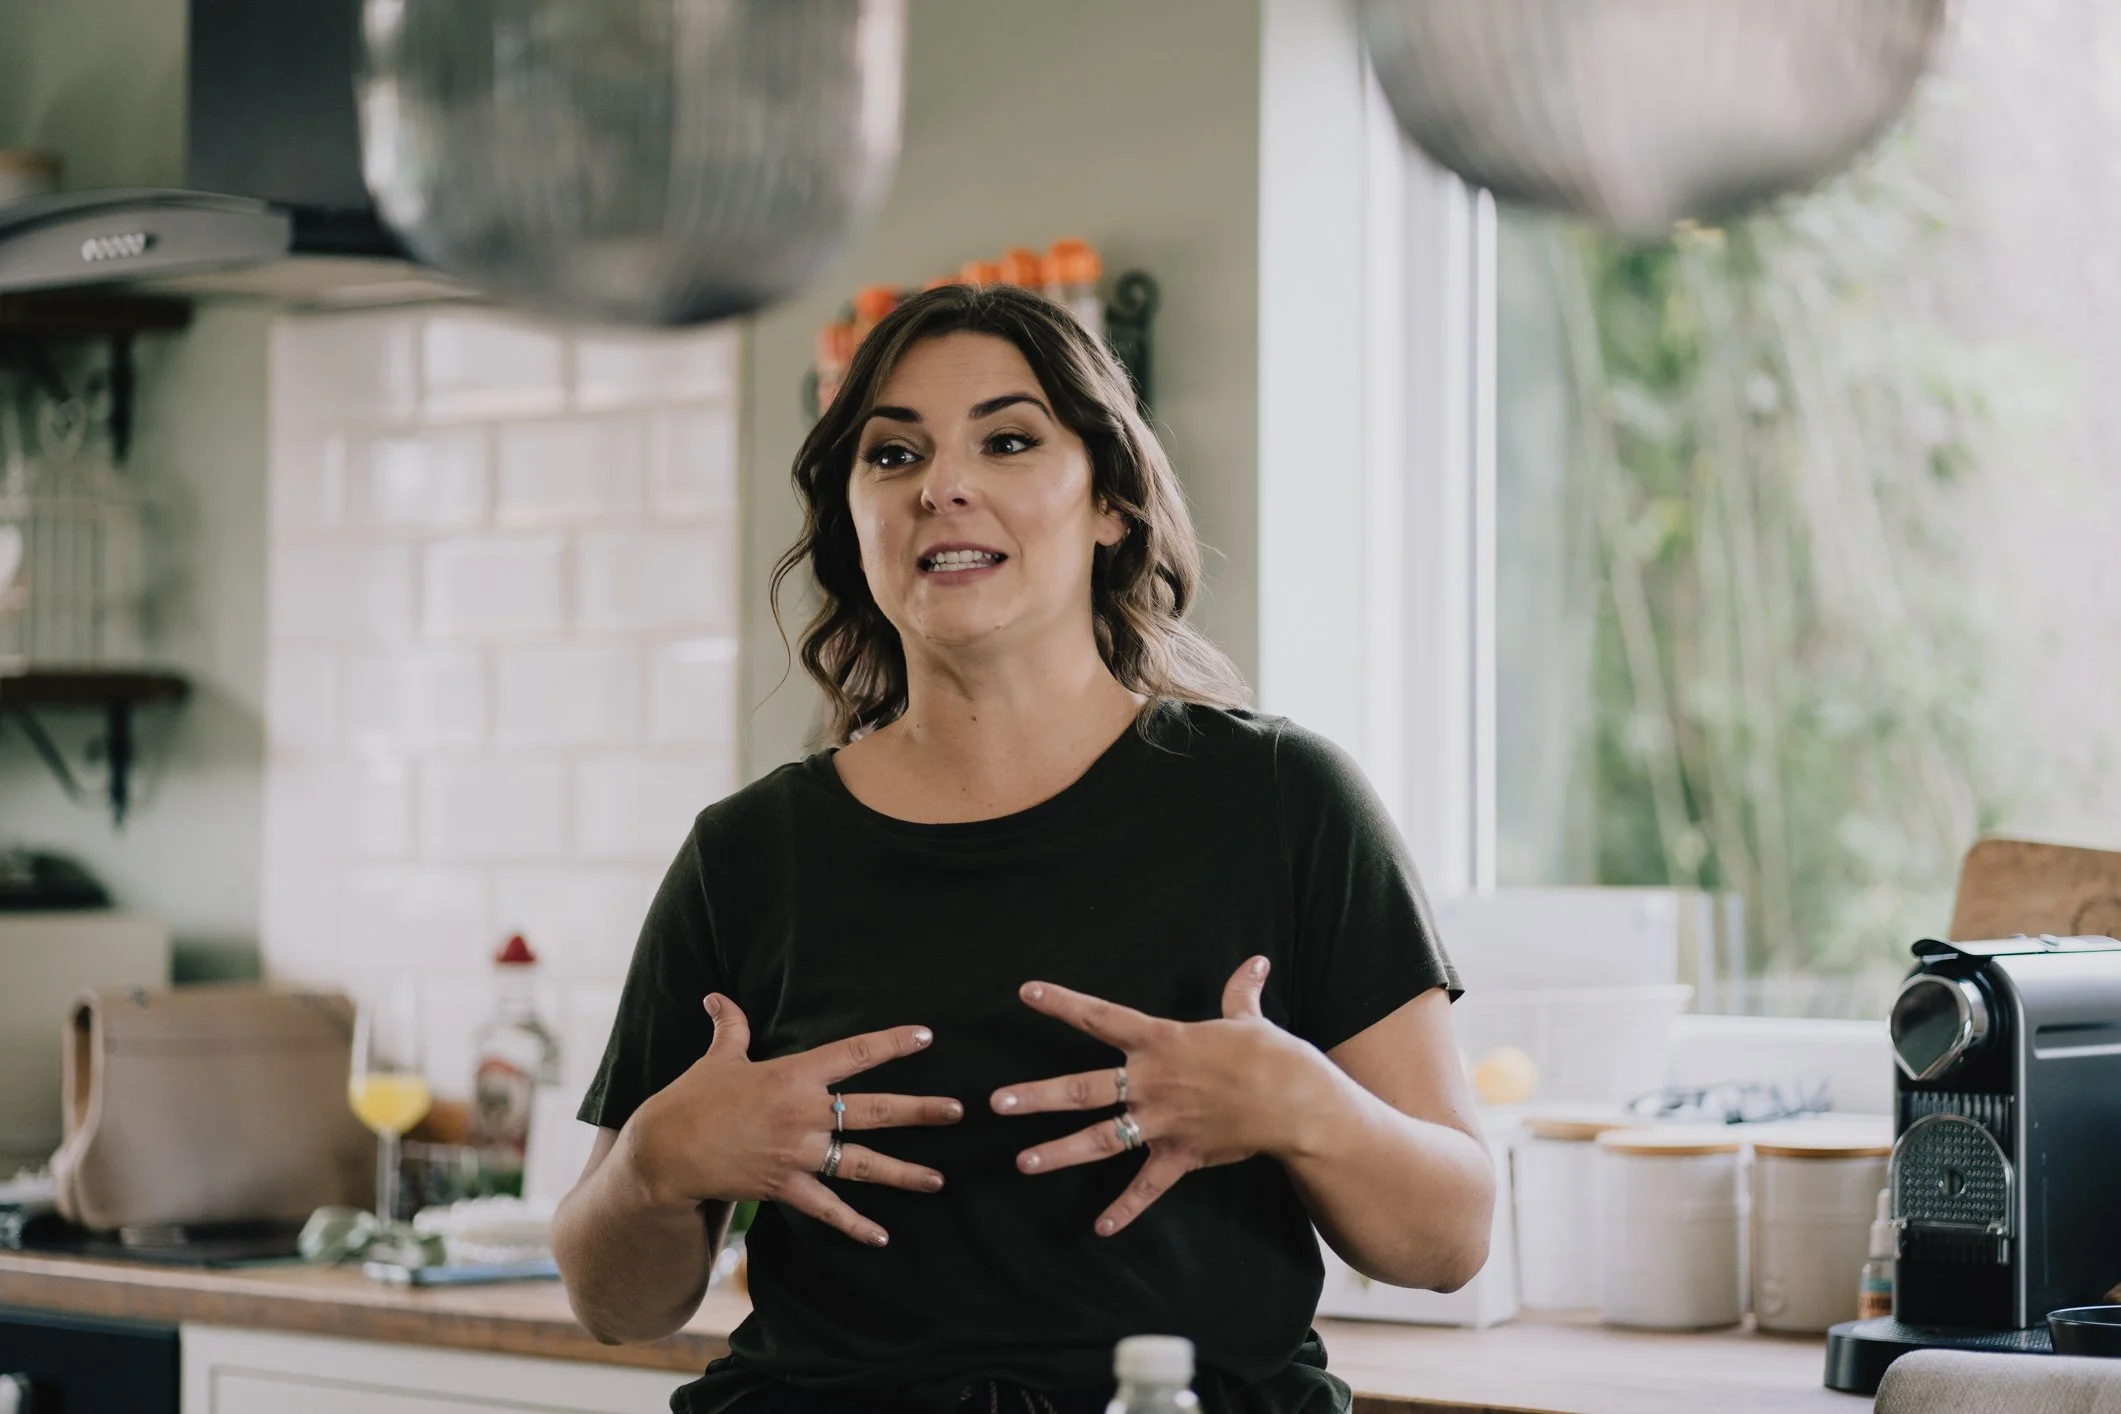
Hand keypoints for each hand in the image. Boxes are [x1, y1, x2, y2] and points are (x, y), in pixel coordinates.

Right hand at [627, 994, 962, 1247]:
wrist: (663, 1153)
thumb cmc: (690, 1101)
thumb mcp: (716, 1059)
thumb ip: (730, 1028)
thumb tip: (718, 996)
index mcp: (793, 1076)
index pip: (854, 1054)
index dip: (892, 1043)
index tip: (927, 1037)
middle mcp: (804, 1114)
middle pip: (875, 1112)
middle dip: (921, 1112)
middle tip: (959, 1112)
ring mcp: (798, 1154)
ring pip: (863, 1164)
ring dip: (904, 1173)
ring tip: (939, 1180)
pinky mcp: (785, 1187)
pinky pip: (828, 1208)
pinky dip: (855, 1225)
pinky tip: (883, 1236)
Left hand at [990, 957, 1327, 1235]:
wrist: (1300, 1105)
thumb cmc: (1274, 1057)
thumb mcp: (1251, 1019)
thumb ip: (1241, 992)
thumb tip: (1257, 961)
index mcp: (1163, 1041)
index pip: (1102, 1018)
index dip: (1063, 1003)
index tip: (1026, 993)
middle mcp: (1153, 1082)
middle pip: (1084, 1088)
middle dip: (1038, 1095)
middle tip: (997, 1102)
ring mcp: (1163, 1122)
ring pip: (1102, 1139)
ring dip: (1060, 1151)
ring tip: (1022, 1162)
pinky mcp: (1182, 1156)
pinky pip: (1147, 1187)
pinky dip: (1125, 1209)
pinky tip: (1100, 1229)